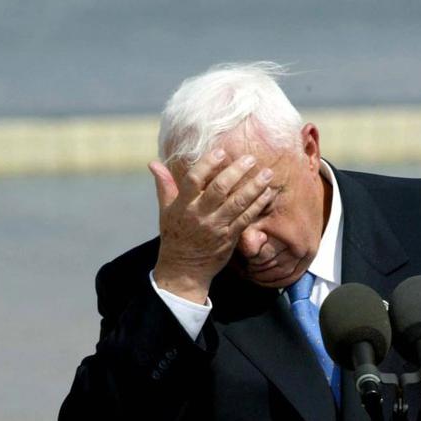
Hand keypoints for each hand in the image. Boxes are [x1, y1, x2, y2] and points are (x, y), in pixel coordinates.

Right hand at [149, 149, 275, 302]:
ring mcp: (216, 226)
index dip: (207, 164)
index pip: (194, 180)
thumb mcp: (165, 210)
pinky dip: (258, 205)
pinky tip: (267, 193)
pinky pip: (246, 218)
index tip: (221, 151)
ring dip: (254, 187)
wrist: (184, 269)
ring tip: (267, 173)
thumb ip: (164, 185)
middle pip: (219, 189)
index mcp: (183, 206)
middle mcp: (200, 215)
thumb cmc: (175, 236)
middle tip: (251, 158)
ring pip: (237, 203)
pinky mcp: (229, 237)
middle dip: (236, 172)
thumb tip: (153, 163)